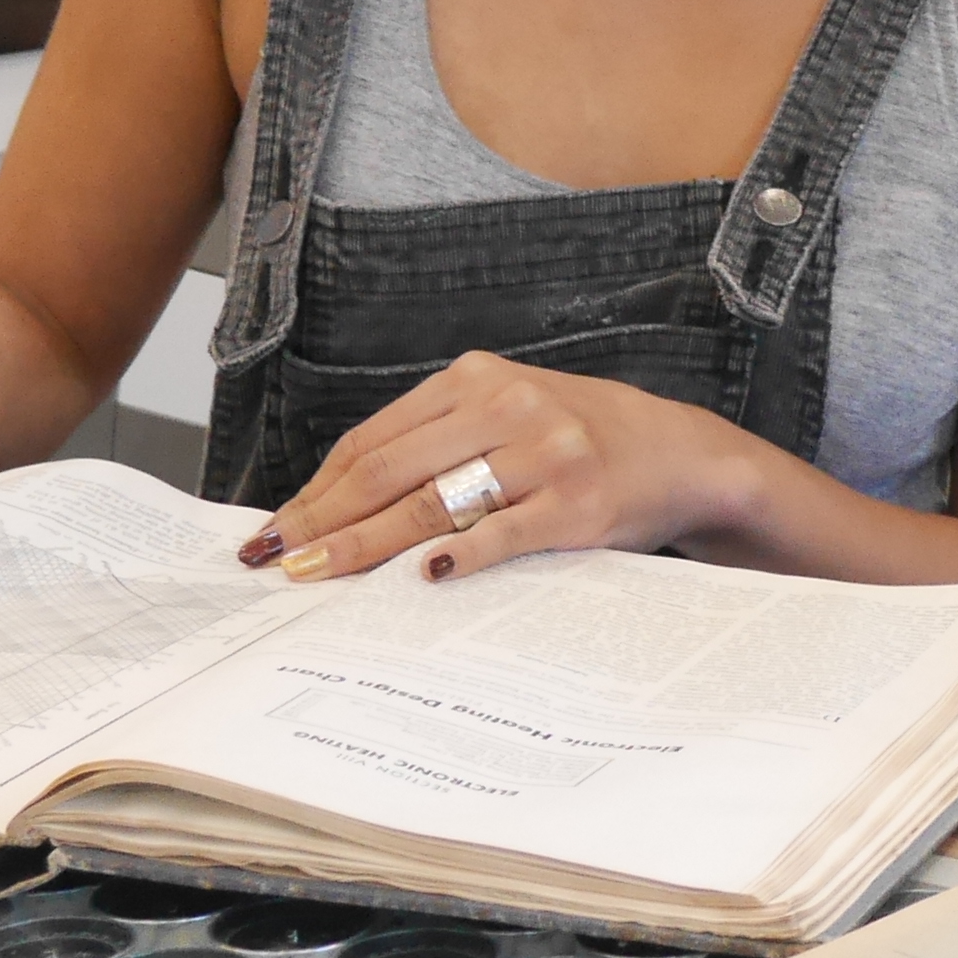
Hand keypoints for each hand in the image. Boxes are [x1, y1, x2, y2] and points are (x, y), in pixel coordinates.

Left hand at [248, 351, 767, 583]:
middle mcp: (509, 406)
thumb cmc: (582, 439)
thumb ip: (439, 441)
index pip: (374, 439)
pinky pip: (500, 535)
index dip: (317, 488)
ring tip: (317, 576)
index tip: (277, 528)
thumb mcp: (510, 413)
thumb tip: (340, 505)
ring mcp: (546, 454)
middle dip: (323, 521)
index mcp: (479, 378)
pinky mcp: (577, 504)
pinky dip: (455, 559)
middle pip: (389, 471)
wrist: (682, 454)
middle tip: (276, 560)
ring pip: (431, 504)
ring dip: (364, 547)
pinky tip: (417, 579)